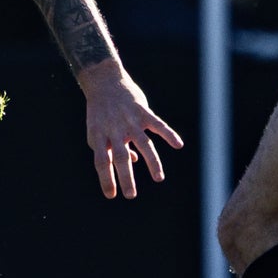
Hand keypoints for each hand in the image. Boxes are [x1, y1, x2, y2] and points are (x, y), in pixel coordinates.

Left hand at [77, 64, 182, 200]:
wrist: (104, 81)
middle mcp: (115, 130)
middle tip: (131, 195)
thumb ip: (110, 148)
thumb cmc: (101, 112)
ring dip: (152, 162)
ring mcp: (130, 121)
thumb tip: (132, 162)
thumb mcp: (98, 130)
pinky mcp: (143, 112)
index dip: (106, 179)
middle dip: (126, 177)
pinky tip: (178, 144)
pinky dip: (168, 134)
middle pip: (121, 157)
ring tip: (159, 178)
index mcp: (100, 136)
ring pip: (143, 144)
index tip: (111, 195)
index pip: (102, 162)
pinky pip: (158, 124)